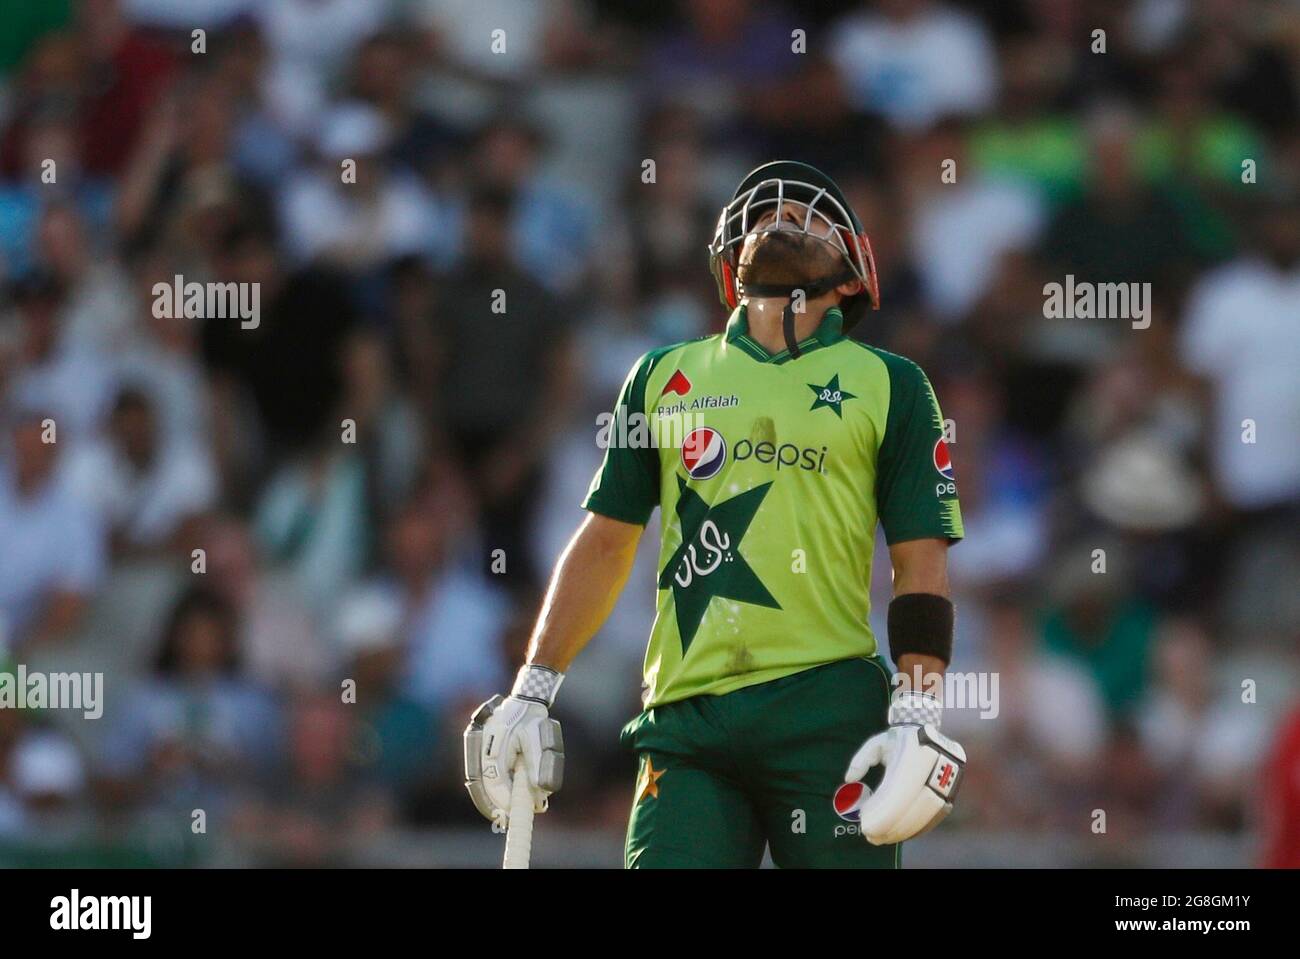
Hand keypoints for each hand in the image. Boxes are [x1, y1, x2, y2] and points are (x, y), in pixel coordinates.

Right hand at [463, 673, 564, 824]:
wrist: (524, 701)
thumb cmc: (531, 719)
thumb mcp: (537, 740)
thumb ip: (537, 765)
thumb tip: (538, 791)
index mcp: (493, 746)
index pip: (494, 781)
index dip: (504, 800)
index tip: (515, 812)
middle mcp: (483, 749)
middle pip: (485, 784)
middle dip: (497, 803)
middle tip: (508, 819)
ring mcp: (481, 749)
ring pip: (485, 780)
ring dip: (496, 797)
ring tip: (508, 811)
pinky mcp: (485, 751)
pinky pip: (487, 774)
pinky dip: (495, 786)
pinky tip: (505, 796)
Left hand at [842, 690, 965, 844]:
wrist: (931, 733)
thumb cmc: (899, 740)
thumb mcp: (877, 743)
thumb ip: (861, 759)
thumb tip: (849, 779)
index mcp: (912, 756)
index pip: (898, 792)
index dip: (883, 813)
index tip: (866, 824)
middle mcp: (932, 769)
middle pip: (914, 807)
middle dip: (892, 826)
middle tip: (872, 836)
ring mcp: (945, 781)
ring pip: (926, 814)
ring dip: (905, 830)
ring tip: (884, 838)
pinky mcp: (951, 791)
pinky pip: (937, 814)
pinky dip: (920, 827)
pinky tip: (904, 834)